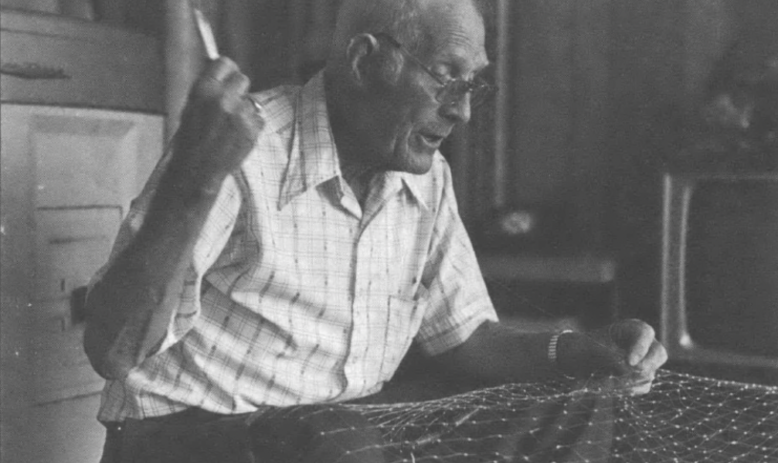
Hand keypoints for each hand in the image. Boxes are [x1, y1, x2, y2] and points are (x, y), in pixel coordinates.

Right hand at [170, 57, 264, 190]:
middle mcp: (223, 99)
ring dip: (244, 110)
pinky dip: (251, 126)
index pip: (225, 63)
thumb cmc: (189, 140)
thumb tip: (222, 74)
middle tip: (230, 102)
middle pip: (243, 79)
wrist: (196, 170)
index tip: (226, 77)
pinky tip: (237, 136)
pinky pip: (258, 119)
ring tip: (230, 126)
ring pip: (251, 101)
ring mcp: (240, 115)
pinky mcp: (252, 130)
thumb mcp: (190, 107)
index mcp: (203, 90)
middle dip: (237, 89)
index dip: (227, 71)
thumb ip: (207, 90)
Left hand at [557, 319, 667, 394]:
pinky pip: (642, 386)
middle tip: (628, 372)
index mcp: (632, 328)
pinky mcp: (640, 378)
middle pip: (659, 354)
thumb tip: (629, 367)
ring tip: (605, 380)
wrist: (576, 360)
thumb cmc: (584, 346)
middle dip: (643, 366)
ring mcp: (645, 362)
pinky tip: (609, 386)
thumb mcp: (593, 346)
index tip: (630, 362)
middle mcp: (644, 344)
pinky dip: (627, 389)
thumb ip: (611, 354)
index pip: (645, 334)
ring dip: (628, 380)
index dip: (640, 349)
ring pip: (649, 374)